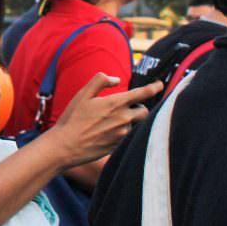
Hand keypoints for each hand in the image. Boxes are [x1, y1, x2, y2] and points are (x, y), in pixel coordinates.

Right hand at [46, 74, 161, 167]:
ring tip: (106, 122)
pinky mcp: (120, 146)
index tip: (160, 84)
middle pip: (144, 111)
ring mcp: (123, 134)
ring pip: (134, 124)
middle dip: (139, 107)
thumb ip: (100, 81)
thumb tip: (116, 79)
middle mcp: (123, 119)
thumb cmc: (73, 118)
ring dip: (127, 120)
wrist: (67, 146)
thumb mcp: (82, 94)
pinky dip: (121, 132)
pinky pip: (127, 136)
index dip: (154, 87)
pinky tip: (105, 132)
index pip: (143, 93)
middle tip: (126, 106)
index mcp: (115, 103)